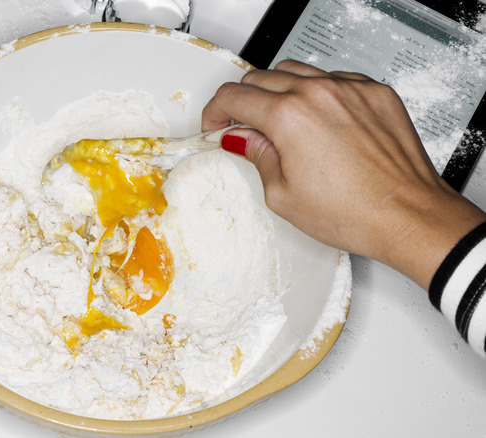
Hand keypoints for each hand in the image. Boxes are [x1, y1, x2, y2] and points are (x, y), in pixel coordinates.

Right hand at [202, 60, 485, 289]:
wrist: (408, 216)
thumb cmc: (353, 213)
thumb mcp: (283, 195)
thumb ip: (257, 156)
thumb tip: (241, 138)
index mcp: (289, 117)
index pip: (234, 95)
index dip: (215, 110)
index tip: (216, 123)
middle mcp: (319, 93)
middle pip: (261, 77)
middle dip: (243, 100)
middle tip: (244, 126)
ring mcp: (351, 89)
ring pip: (296, 71)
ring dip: (278, 91)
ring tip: (282, 122)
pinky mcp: (375, 93)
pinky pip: (334, 78)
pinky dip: (318, 94)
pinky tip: (320, 122)